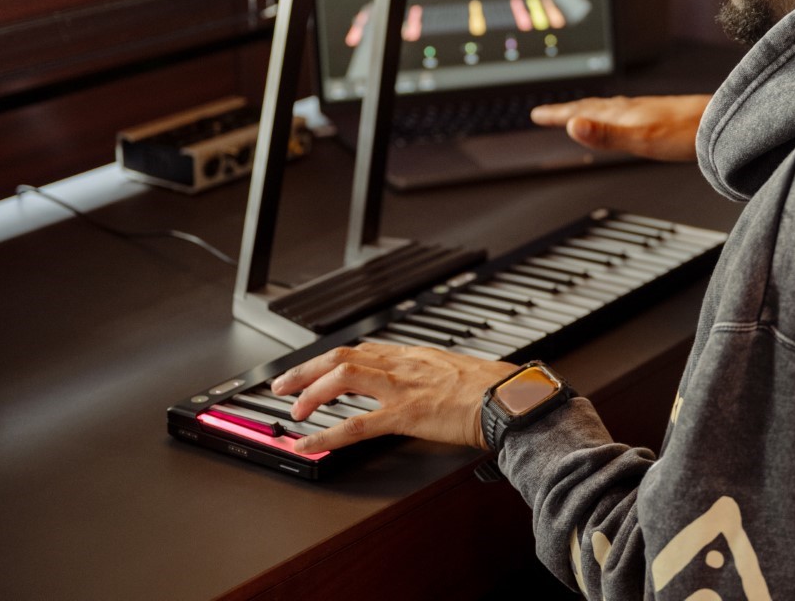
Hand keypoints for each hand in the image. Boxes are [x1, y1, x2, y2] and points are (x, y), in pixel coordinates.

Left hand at [270, 343, 515, 453]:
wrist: (511, 398)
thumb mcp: (459, 374)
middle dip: (307, 369)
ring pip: (342, 377)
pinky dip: (325, 434)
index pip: (364, 350)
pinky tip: (308, 444)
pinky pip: (355, 424)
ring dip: (310, 393)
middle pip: (343, 356)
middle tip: (284, 385)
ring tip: (293, 411)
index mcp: (416, 355)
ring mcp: (403, 387)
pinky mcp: (406, 413)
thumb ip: (437, 378)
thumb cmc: (495, 390)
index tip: (317, 369)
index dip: (334, 360)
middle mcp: (404, 364)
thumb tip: (432, 390)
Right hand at [530, 94, 711, 161]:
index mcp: (622, 114)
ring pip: (608, 109)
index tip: (537, 115)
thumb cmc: (687, 133)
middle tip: (549, 113)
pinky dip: (612, 115)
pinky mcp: (660, 117)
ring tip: (580, 114)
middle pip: (591, 108)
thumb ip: (606, 135)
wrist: (723, 122)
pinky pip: (625, 113)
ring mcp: (646, 111)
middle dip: (568, 111)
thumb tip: (573, 127)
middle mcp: (632, 109)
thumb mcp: (640, 139)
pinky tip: (624, 120)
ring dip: (589, 111)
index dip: (558, 115)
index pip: (582, 112)